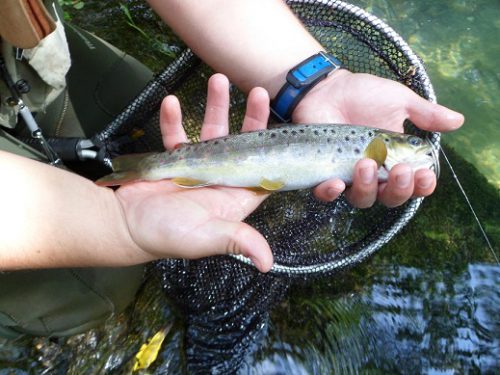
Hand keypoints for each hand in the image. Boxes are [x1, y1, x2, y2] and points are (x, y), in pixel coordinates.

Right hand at [114, 74, 273, 271]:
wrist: (125, 226)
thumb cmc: (167, 235)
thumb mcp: (206, 238)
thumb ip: (236, 241)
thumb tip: (266, 264)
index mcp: (234, 196)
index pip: (262, 168)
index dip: (273, 147)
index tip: (281, 123)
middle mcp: (220, 179)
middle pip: (241, 142)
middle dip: (250, 116)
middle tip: (258, 91)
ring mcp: (197, 166)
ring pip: (211, 131)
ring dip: (216, 106)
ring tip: (218, 80)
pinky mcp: (173, 160)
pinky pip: (176, 134)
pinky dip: (173, 118)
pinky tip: (171, 103)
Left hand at [292, 70, 464, 207]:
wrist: (327, 89)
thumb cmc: (363, 95)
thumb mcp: (399, 101)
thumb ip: (425, 114)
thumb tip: (458, 121)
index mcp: (394, 160)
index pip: (413, 184)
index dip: (421, 186)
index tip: (425, 174)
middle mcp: (374, 173)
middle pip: (390, 197)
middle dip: (399, 188)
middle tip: (399, 169)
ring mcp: (348, 175)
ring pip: (362, 199)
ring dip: (368, 187)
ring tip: (366, 164)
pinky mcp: (322, 174)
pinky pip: (325, 194)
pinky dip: (331, 193)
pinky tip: (336, 183)